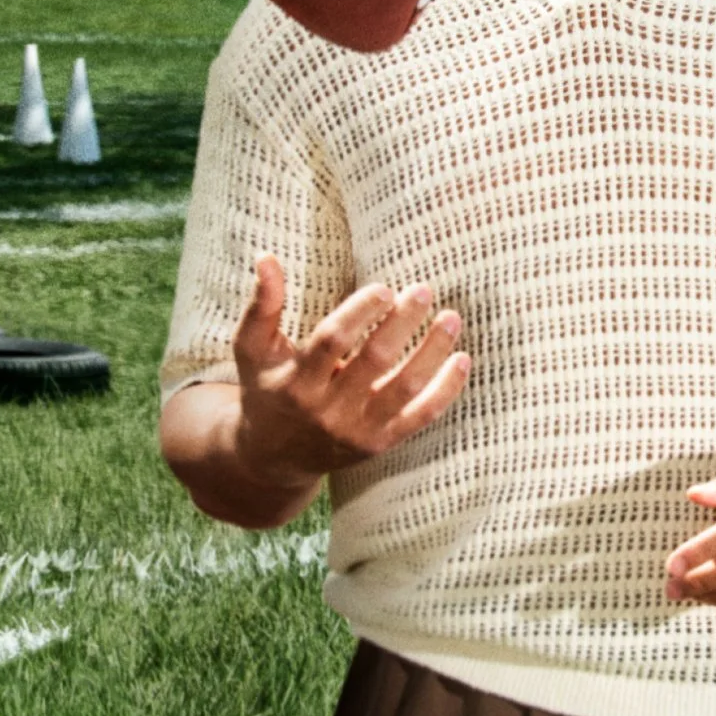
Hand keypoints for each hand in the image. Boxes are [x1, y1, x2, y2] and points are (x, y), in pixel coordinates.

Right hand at [230, 254, 470, 491]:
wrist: (273, 458)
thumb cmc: (266, 390)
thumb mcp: (252, 350)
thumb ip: (262, 305)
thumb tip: (267, 257)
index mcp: (297, 382)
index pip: (332, 342)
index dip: (359, 313)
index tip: (383, 288)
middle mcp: (328, 410)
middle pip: (374, 362)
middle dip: (402, 323)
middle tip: (423, 290)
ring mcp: (357, 430)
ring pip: (404, 389)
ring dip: (432, 352)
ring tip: (451, 318)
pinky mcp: (380, 443)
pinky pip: (421, 416)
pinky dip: (446, 389)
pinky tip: (462, 360)